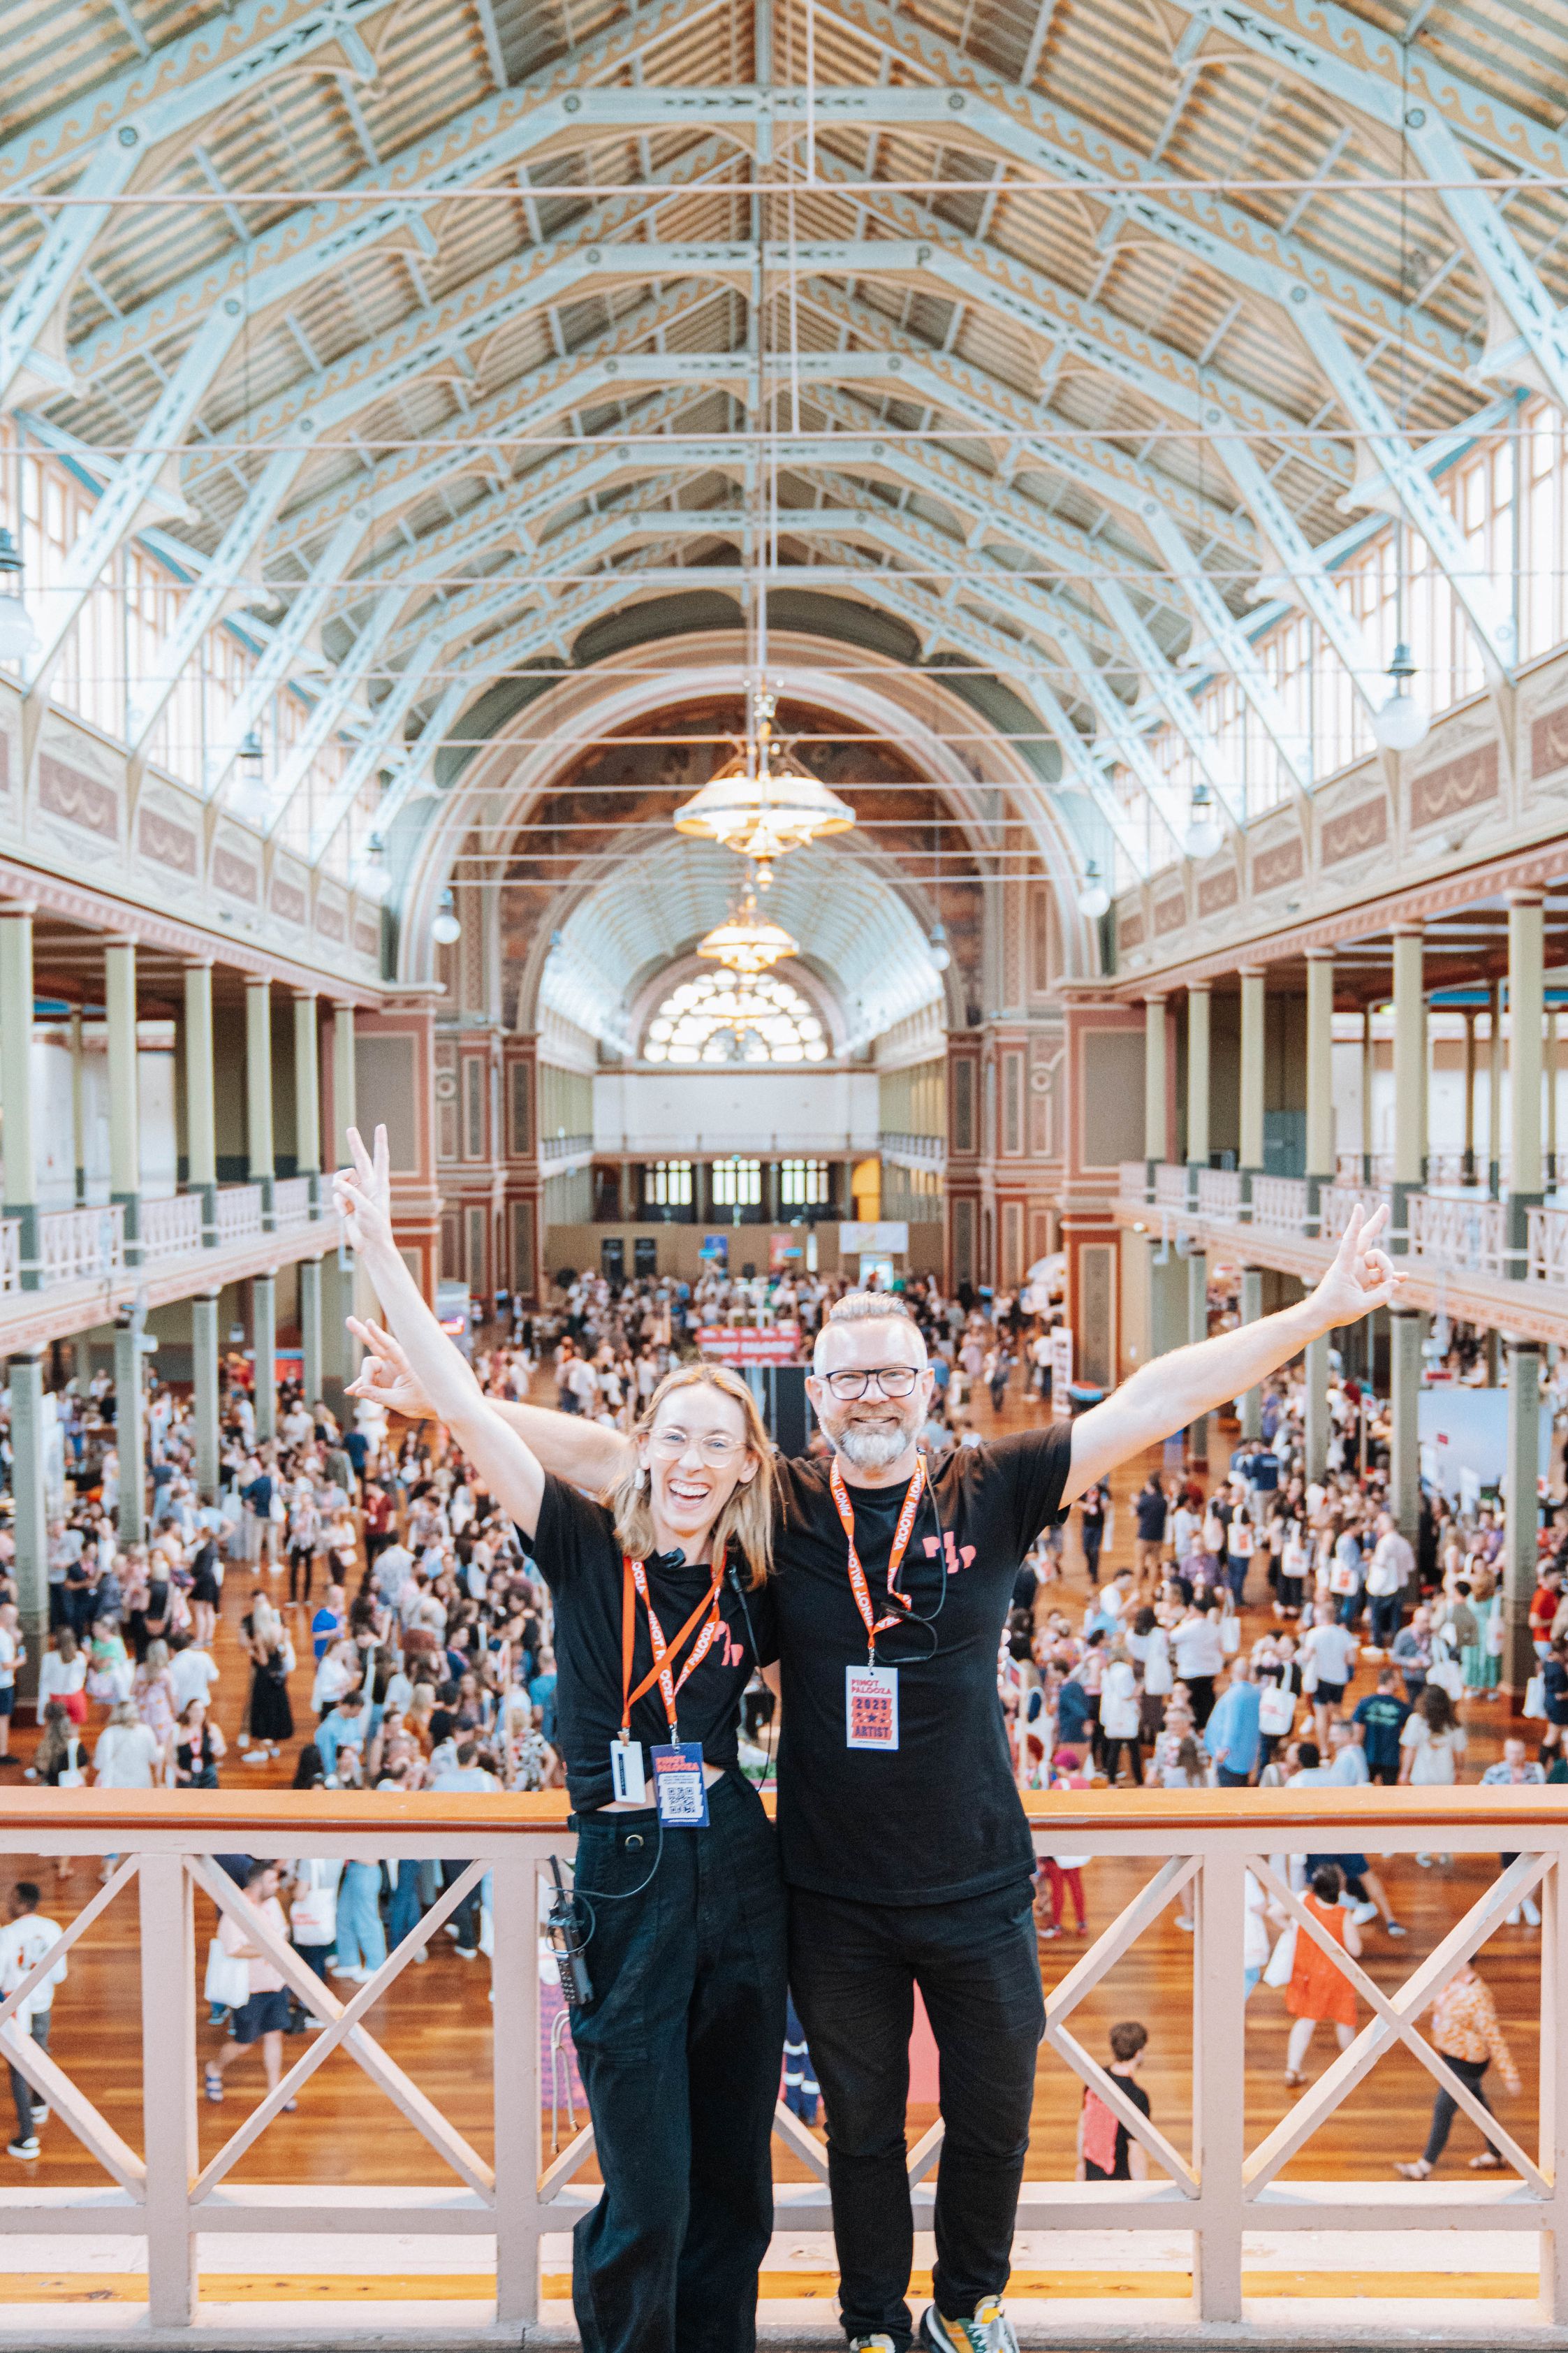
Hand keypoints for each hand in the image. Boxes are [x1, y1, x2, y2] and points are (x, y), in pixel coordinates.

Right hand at [333, 1126, 396, 1260]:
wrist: (371, 1245)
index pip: (380, 1158)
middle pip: (360, 1160)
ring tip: (347, 1206)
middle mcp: (369, 1185)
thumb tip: (337, 1184)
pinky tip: (346, 1215)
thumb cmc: (375, 1227)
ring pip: (341, 1180)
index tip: (380, 1126)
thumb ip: (352, 1193)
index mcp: (380, 1184)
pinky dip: (338, 1204)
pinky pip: (336, 1195)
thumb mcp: (366, 1209)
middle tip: (350, 1128)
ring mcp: (357, 1192)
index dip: (379, 1142)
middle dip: (355, 1145)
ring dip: (340, 1190)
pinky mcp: (346, 1202)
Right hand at [346, 1319, 434, 1419]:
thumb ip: (379, 1396)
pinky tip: (351, 1391)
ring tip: (361, 1394)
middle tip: (349, 1320)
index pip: (391, 1347)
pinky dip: (362, 1384)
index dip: (379, 1335)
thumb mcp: (401, 1402)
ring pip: (369, 1367)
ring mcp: (389, 1369)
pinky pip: (368, 1378)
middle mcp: (396, 1363)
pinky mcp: (384, 1378)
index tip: (369, 1322)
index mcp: (406, 1364)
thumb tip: (357, 1391)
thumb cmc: (423, 1402)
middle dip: (362, 1333)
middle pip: (376, 1345)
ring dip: (364, 1379)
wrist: (432, 1407)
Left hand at [1305, 1202, 1401, 1332]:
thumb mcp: (1361, 1306)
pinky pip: (1380, 1276)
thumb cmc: (1334, 1310)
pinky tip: (1403, 1278)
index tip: (1359, 1207)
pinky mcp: (1363, 1281)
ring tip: (1390, 1286)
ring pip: (1379, 1263)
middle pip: (1367, 1239)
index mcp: (1345, 1266)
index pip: (1351, 1240)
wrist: (1321, 1317)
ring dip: (1388, 1273)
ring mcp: (1358, 1271)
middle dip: (1376, 1223)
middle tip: (1386, 1206)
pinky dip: (1390, 1278)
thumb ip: (1381, 1295)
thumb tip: (1396, 1283)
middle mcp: (1352, 1264)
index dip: (1356, 1223)